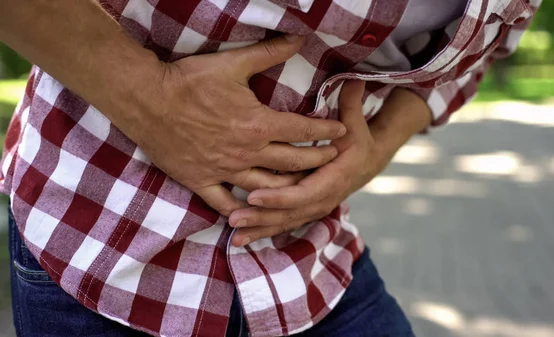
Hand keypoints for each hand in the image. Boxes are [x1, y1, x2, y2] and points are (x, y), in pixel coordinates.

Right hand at [118, 35, 346, 215]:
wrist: (146, 99)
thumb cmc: (189, 80)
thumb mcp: (233, 62)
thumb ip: (270, 53)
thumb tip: (299, 38)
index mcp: (258, 124)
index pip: (302, 130)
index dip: (325, 130)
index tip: (341, 132)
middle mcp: (246, 152)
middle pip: (292, 162)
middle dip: (318, 160)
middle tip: (334, 160)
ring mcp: (224, 171)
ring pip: (267, 187)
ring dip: (290, 189)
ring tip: (306, 189)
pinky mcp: (201, 181)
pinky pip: (224, 203)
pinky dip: (240, 210)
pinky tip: (252, 213)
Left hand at [228, 80, 377, 244]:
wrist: (369, 161)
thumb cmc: (357, 138)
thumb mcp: (355, 122)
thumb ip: (349, 103)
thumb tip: (353, 79)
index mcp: (335, 177)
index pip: (305, 192)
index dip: (280, 196)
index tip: (254, 195)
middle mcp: (325, 198)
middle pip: (291, 212)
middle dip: (263, 216)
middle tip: (235, 217)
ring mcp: (314, 207)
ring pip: (285, 222)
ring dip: (260, 228)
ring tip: (234, 232)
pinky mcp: (305, 211)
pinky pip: (283, 224)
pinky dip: (263, 231)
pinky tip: (241, 238)